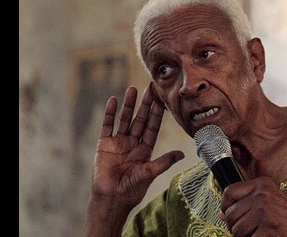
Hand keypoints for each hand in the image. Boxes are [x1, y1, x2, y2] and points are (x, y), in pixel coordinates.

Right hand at [91, 84, 184, 207]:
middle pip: (140, 119)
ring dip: (129, 104)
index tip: (161, 98)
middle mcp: (133, 143)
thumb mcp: (150, 173)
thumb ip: (164, 161)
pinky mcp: (104, 144)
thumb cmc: (132, 189)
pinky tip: (113, 100)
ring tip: (133, 89)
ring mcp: (118, 142)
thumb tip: (182, 153)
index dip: (157, 112)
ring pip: (125, 119)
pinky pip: (107, 125)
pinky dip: (110, 113)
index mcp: (145, 149)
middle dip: (145, 104)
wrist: (111, 199)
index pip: (152, 126)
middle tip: (150, 87)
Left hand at [219, 176, 286, 235]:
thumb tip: (221, 213)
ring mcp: (265, 213)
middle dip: (236, 227)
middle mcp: (262, 195)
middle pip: (230, 215)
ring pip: (236, 231)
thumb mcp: (269, 201)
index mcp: (262, 185)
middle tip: (251, 230)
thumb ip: (246, 203)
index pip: (229, 192)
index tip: (230, 215)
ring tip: (261, 233)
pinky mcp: (268, 231)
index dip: (225, 206)